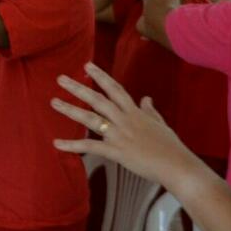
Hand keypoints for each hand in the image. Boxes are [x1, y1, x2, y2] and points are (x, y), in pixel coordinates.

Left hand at [49, 62, 207, 193]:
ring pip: (90, 119)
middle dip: (78, 88)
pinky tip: (57, 144)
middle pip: (98, 99)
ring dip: (70, 110)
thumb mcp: (161, 124)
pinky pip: (90, 147)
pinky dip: (72, 146)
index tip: (87, 65)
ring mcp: (119, 134)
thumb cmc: (171, 147)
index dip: (101, 76)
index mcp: (135, 112)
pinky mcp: (116, 151)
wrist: (177, 165)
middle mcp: (124, 119)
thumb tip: (146, 98)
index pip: (115, 89)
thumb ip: (150, 110)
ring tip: (54, 102)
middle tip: (60, 78)